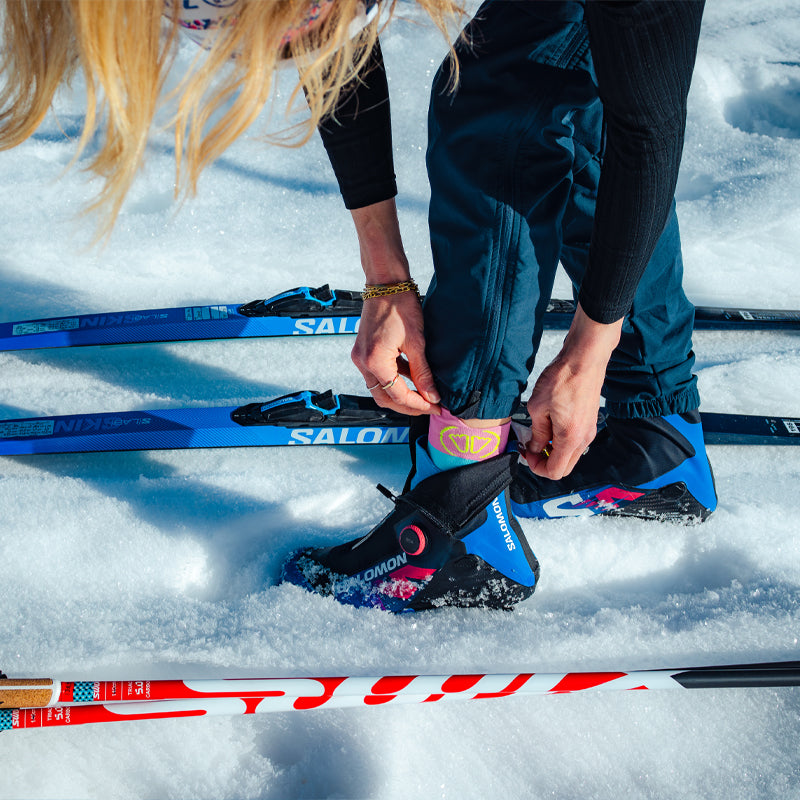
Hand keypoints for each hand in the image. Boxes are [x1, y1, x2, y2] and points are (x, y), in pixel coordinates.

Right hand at [352, 290, 439, 415]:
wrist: (385, 284)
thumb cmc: (400, 306)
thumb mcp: (417, 342)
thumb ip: (423, 373)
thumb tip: (432, 396)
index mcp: (375, 361)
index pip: (399, 395)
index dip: (419, 405)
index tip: (436, 407)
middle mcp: (363, 363)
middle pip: (385, 398)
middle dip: (408, 406)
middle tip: (430, 406)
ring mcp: (360, 357)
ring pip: (380, 388)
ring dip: (400, 394)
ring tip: (423, 395)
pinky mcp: (363, 351)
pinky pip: (378, 374)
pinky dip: (395, 380)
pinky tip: (413, 378)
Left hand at [522, 303, 621, 478]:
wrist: (584, 358)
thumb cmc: (563, 378)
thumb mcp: (538, 406)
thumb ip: (537, 432)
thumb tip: (534, 447)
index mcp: (570, 438)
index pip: (554, 471)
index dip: (536, 467)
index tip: (526, 453)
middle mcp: (584, 439)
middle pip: (564, 468)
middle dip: (545, 462)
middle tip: (530, 447)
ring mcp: (589, 431)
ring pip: (570, 455)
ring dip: (553, 451)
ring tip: (539, 433)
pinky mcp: (590, 422)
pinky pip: (575, 442)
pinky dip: (561, 441)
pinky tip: (550, 424)